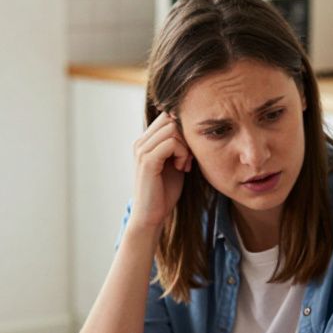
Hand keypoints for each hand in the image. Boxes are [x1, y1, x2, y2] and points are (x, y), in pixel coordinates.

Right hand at [129, 112, 192, 231]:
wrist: (152, 216)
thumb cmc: (164, 191)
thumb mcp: (174, 163)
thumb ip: (178, 145)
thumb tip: (192, 128)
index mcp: (145, 141)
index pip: (166, 116)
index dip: (183, 129)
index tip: (188, 151)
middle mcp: (140, 142)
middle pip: (170, 118)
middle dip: (185, 135)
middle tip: (188, 158)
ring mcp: (142, 151)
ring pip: (172, 128)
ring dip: (185, 145)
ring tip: (185, 164)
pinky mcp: (147, 161)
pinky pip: (171, 143)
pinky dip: (182, 153)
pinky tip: (182, 168)